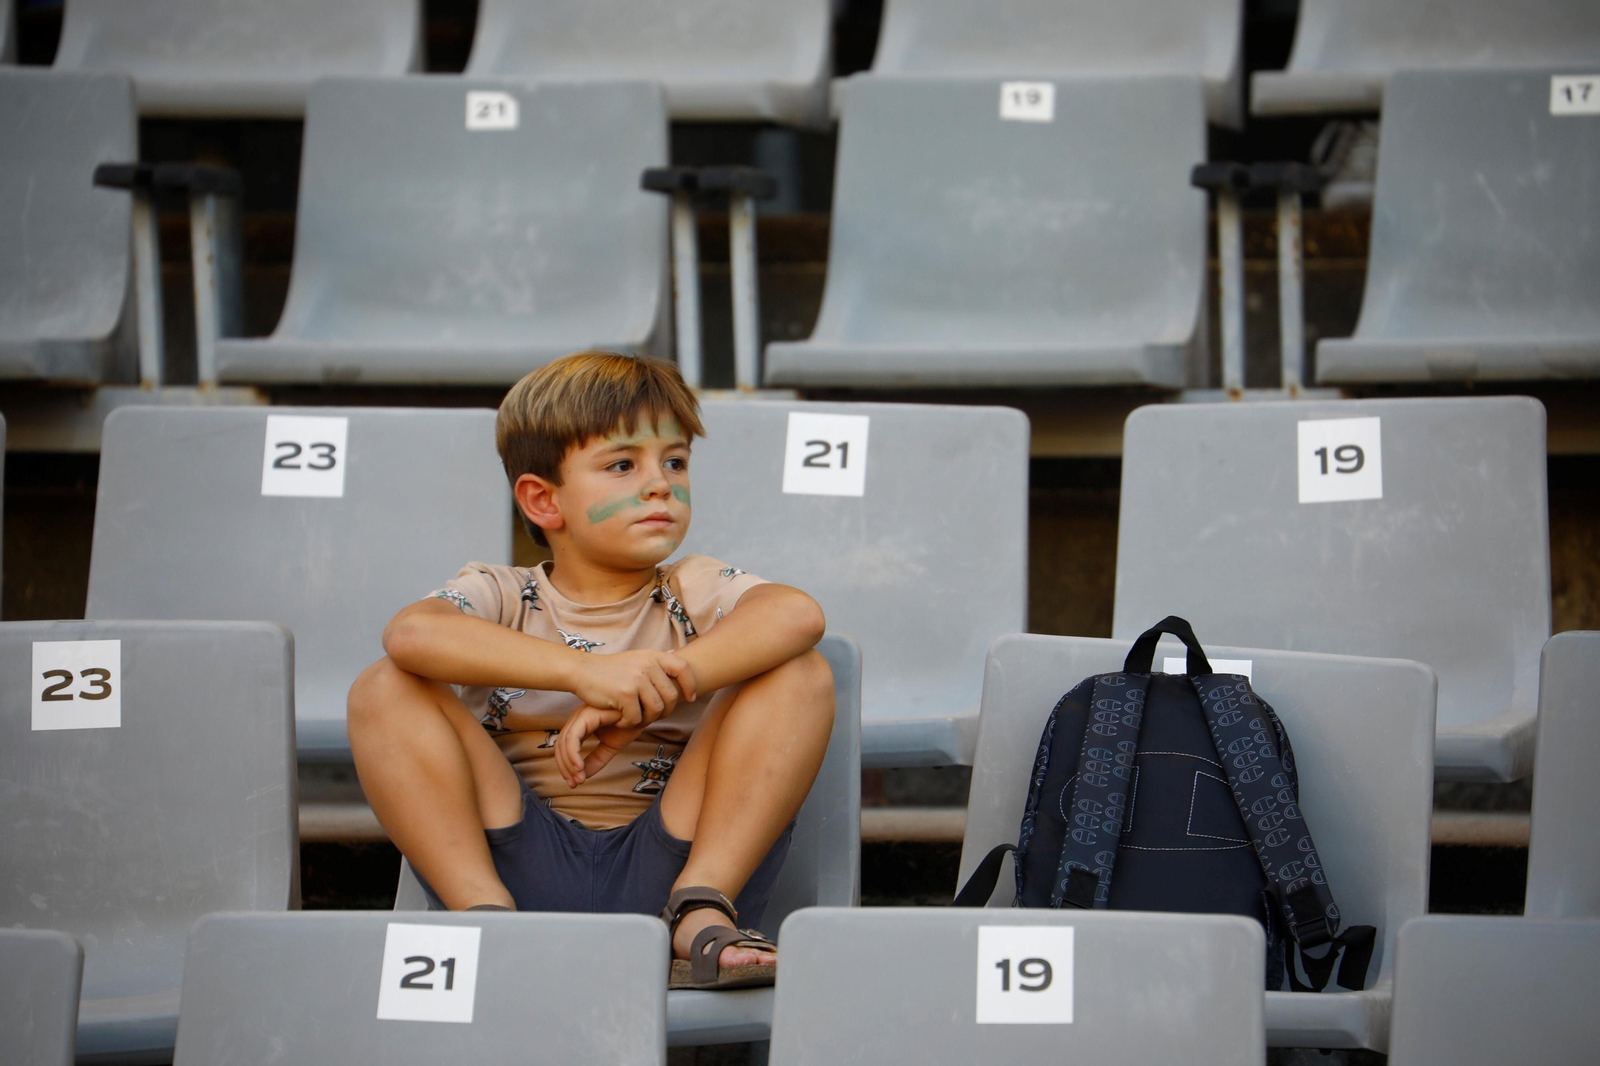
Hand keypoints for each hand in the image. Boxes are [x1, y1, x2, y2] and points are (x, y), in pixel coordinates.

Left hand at [553, 705, 641, 787]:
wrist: (645, 713)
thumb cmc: (629, 725)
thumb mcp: (610, 747)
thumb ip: (595, 760)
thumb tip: (581, 777)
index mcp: (581, 723)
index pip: (564, 747)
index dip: (565, 766)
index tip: (574, 783)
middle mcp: (578, 717)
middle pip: (560, 745)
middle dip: (565, 767)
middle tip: (576, 783)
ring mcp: (582, 714)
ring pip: (564, 742)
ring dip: (569, 764)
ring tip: (580, 778)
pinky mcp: (588, 714)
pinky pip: (573, 737)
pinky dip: (573, 754)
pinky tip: (580, 767)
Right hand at [567, 649, 695, 728]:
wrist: (582, 671)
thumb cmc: (610, 670)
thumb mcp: (635, 658)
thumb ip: (654, 660)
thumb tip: (676, 653)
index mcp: (652, 656)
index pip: (683, 668)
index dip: (689, 685)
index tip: (689, 698)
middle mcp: (647, 665)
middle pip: (671, 697)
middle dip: (664, 711)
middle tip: (651, 716)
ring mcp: (637, 678)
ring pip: (656, 709)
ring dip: (646, 719)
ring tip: (634, 717)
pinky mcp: (625, 693)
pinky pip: (637, 718)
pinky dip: (629, 723)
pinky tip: (619, 718)